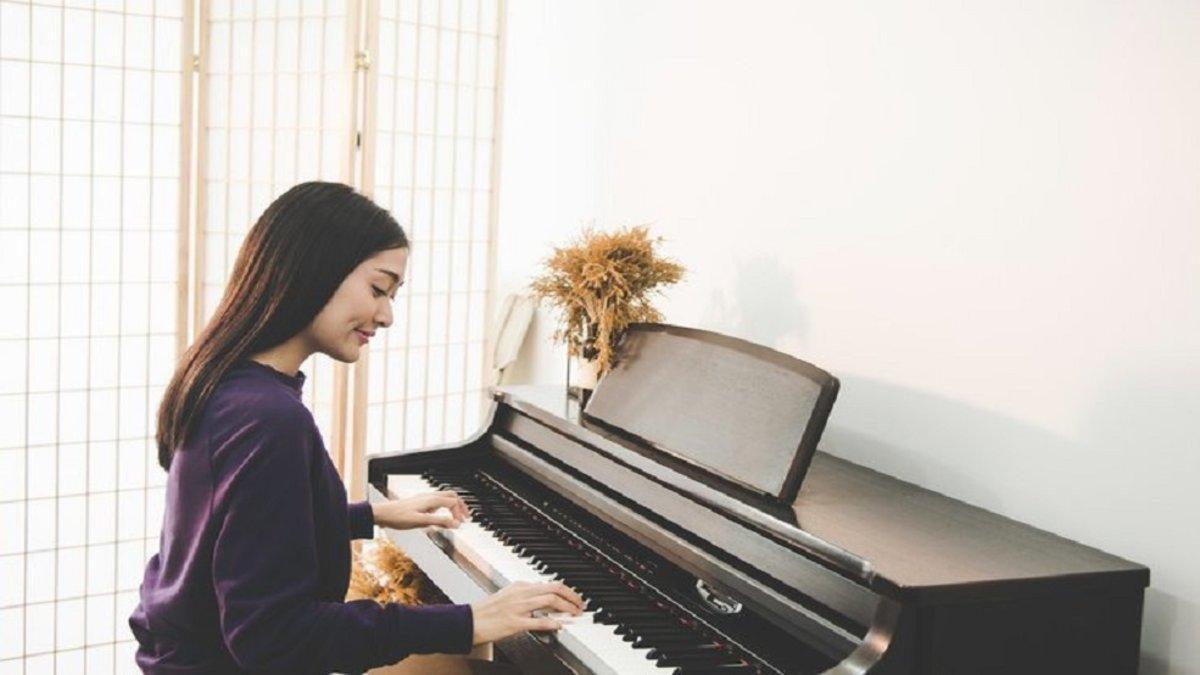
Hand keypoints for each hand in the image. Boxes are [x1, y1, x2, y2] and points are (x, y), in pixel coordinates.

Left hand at [371, 491, 469, 529]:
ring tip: (456, 516)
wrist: (382, 514)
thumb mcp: (421, 521)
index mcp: (431, 499)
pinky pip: (437, 500)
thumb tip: (456, 524)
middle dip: (461, 506)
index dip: (459, 513)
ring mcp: (424, 498)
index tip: (461, 524)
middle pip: (452, 496)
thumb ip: (439, 522)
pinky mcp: (419, 502)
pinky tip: (440, 516)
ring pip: (444, 497)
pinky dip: (444, 507)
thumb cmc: (398, 517)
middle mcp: (429, 496)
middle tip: (466, 517)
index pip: (453, 502)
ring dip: (453, 505)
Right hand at [470, 580, 585, 644]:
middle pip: (554, 588)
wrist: (469, 621)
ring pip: (549, 601)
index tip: (574, 598)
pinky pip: (537, 620)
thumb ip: (526, 595)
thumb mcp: (508, 596)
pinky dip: (552, 622)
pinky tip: (560, 625)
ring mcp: (518, 607)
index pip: (549, 584)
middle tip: (580, 604)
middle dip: (571, 596)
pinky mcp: (514, 622)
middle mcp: (521, 593)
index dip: (566, 591)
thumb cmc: (488, 611)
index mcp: (520, 586)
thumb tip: (544, 599)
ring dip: (567, 607)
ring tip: (574, 613)